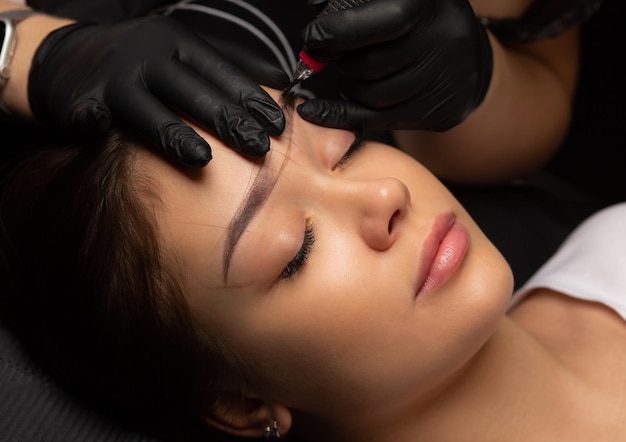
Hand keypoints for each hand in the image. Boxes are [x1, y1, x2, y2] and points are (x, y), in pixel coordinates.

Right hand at [28, 16, 287, 166]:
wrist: (66, 57)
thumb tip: (278, 83)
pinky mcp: (84, 100)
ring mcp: (115, 78)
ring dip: (177, 136)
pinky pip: (99, 119)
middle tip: (259, 148)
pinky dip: (109, 131)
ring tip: (204, 159)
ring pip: (151, 110)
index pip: (222, 71)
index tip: (279, 124)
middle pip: (194, 92)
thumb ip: (222, 70)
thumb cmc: (137, 63)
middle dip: (229, 121)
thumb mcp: (178, 54)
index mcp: (176, 43)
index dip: (251, 98)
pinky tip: (124, 148)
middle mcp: (147, 56)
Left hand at [297, 0, 492, 131]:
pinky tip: (321, 112)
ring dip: (349, 88)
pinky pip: (378, 120)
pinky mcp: (436, 112)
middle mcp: (439, 42)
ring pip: (372, 96)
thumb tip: (318, 26)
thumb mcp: (399, 1)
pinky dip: (343, 116)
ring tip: (351, 76)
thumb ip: (360, 6)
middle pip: (368, 65)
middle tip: (338, 58)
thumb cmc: (424, 22)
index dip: (333, 35)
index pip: (367, 26)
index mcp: (425, 6)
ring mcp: (440, 80)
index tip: (313, 39)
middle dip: (343, 64)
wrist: (469, 56)